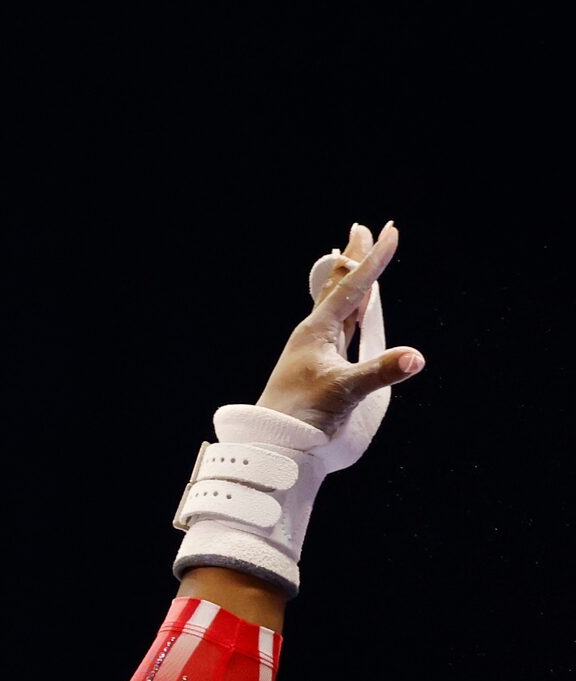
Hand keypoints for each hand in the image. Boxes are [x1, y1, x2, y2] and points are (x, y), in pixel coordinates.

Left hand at [252, 219, 425, 436]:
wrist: (273, 443)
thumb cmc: (301, 417)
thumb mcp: (344, 392)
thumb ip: (380, 372)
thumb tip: (415, 358)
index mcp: (317, 332)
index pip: (352, 288)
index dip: (374, 260)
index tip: (390, 232)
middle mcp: (315, 334)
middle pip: (339, 286)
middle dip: (355, 258)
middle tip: (364, 228)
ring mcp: (317, 349)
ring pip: (339, 305)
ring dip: (353, 281)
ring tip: (359, 261)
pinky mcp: (321, 366)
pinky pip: (341, 327)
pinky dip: (352, 310)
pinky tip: (355, 311)